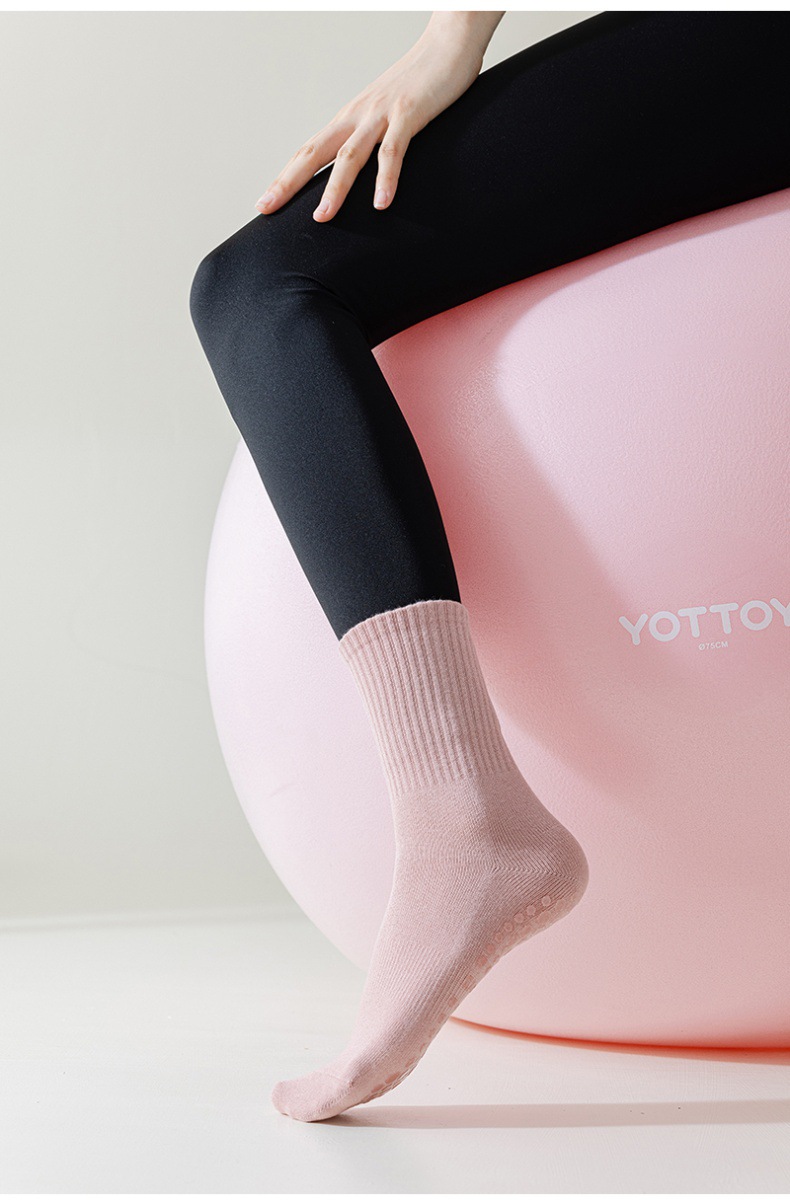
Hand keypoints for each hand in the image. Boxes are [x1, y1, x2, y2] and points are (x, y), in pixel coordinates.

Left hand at [256, 12, 504, 221]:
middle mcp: (357, 116)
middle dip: (288, 182)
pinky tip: (381, 203)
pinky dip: (387, 178)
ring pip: (350, 155)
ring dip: (335, 189)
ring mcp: (381, 114)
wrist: (447, 43)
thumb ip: (373, 140)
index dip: (286, 177)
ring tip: (322, 217)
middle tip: (267, 207)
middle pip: (315, 152)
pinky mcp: (409, 113)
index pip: (309, 151)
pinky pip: (394, 150)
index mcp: (350, 118)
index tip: (266, 202)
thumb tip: (363, 170)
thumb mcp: (387, 114)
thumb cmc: (420, 82)